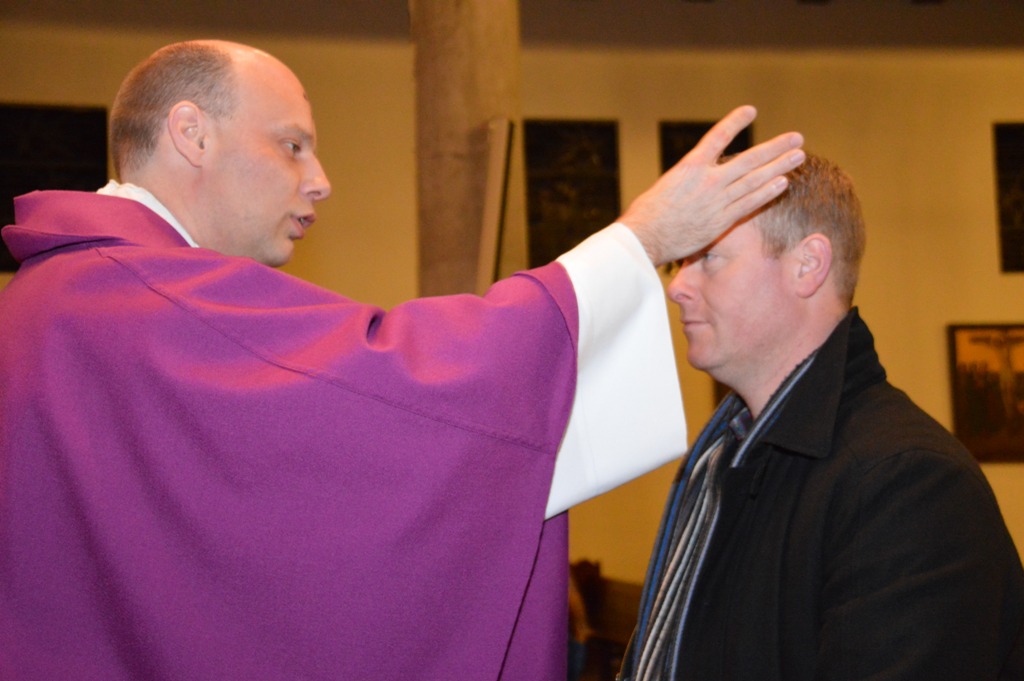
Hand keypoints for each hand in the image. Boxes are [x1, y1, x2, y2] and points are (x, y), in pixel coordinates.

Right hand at [620, 106, 804, 264]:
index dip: (735, 122)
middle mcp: (708, 180)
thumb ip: (688, 180)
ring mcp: (717, 200)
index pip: (717, 137)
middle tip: (796, 138)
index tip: (750, 111)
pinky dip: (767, 192)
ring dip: (779, 166)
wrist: (645, 237)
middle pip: (749, 160)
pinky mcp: (721, 220)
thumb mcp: (667, 186)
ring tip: (798, 156)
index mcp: (690, 167)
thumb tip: (698, 179)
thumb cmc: (648, 213)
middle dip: (775, 148)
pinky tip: (782, 182)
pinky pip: (750, 203)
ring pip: (755, 180)